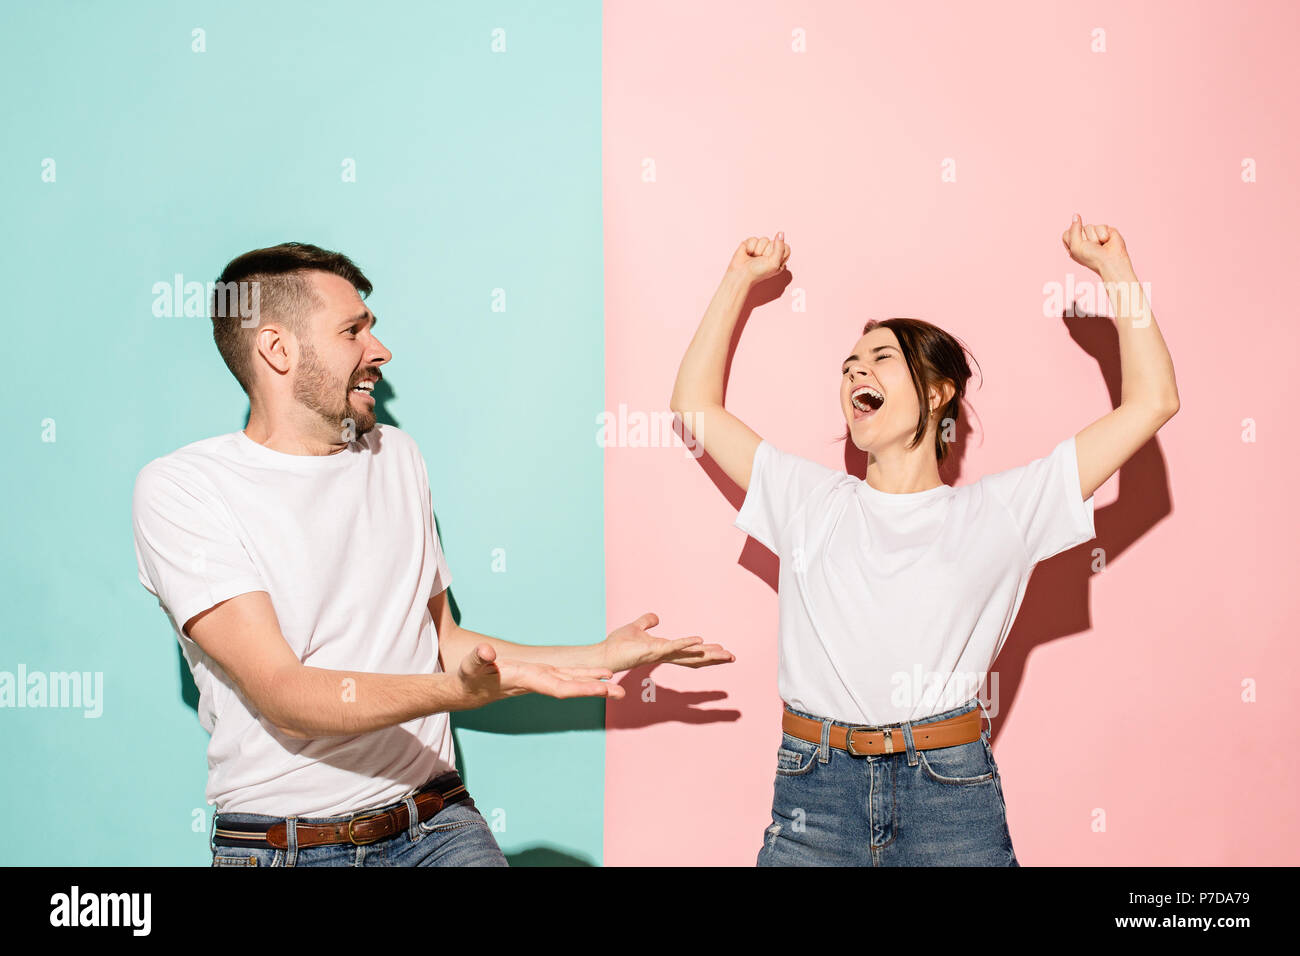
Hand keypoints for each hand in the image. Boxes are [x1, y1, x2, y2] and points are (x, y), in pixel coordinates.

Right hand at [454, 642, 623, 706]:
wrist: (467, 689)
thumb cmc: (469, 676)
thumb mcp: (471, 664)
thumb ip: (478, 658)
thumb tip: (485, 652)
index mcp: (527, 680)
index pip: (560, 687)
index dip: (582, 688)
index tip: (603, 689)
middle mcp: (539, 682)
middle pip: (573, 687)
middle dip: (597, 689)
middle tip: (622, 693)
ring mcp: (541, 678)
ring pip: (573, 681)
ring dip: (595, 683)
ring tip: (618, 686)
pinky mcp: (540, 674)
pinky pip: (567, 675)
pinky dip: (583, 674)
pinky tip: (599, 675)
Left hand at [599, 612, 735, 672]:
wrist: (605, 653)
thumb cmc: (619, 644)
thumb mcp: (636, 627)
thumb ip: (647, 622)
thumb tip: (656, 617)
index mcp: (665, 650)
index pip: (690, 653)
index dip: (706, 652)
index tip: (722, 650)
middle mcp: (666, 654)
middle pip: (695, 657)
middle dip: (713, 657)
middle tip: (732, 657)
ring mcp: (661, 653)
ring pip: (689, 654)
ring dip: (707, 653)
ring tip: (724, 653)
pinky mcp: (653, 650)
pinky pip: (673, 647)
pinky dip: (686, 643)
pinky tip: (699, 640)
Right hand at [727, 233, 790, 286]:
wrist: (741, 274)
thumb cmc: (758, 272)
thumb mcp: (774, 263)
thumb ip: (780, 247)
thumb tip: (781, 233)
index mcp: (779, 259)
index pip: (785, 247)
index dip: (778, 253)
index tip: (771, 261)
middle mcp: (771, 252)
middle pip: (775, 242)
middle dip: (767, 251)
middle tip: (761, 260)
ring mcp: (761, 247)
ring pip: (764, 239)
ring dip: (758, 250)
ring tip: (754, 258)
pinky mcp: (751, 243)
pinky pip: (754, 239)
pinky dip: (750, 247)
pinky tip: (748, 254)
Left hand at [1061, 214, 1129, 274]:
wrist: (1111, 260)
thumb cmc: (1092, 258)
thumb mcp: (1076, 247)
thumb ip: (1073, 230)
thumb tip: (1076, 215)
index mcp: (1073, 245)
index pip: (1067, 234)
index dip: (1073, 240)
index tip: (1080, 249)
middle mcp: (1083, 239)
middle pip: (1077, 228)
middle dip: (1084, 238)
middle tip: (1091, 247)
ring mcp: (1094, 234)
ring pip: (1089, 226)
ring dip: (1094, 237)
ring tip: (1100, 245)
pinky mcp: (1105, 230)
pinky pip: (1100, 226)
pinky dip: (1103, 234)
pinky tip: (1107, 241)